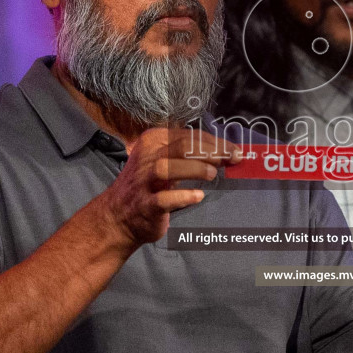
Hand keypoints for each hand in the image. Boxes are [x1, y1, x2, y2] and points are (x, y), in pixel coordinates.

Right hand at [96, 127, 239, 246]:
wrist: (118, 216)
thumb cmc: (148, 186)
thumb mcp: (163, 161)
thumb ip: (188, 155)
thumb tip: (226, 154)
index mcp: (153, 142)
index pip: (189, 136)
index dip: (215, 143)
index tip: (235, 152)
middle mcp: (146, 158)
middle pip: (181, 147)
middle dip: (210, 152)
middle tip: (230, 160)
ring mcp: (143, 182)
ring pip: (167, 167)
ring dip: (193, 169)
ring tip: (212, 174)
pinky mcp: (145, 205)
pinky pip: (163, 199)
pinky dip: (182, 196)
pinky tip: (198, 196)